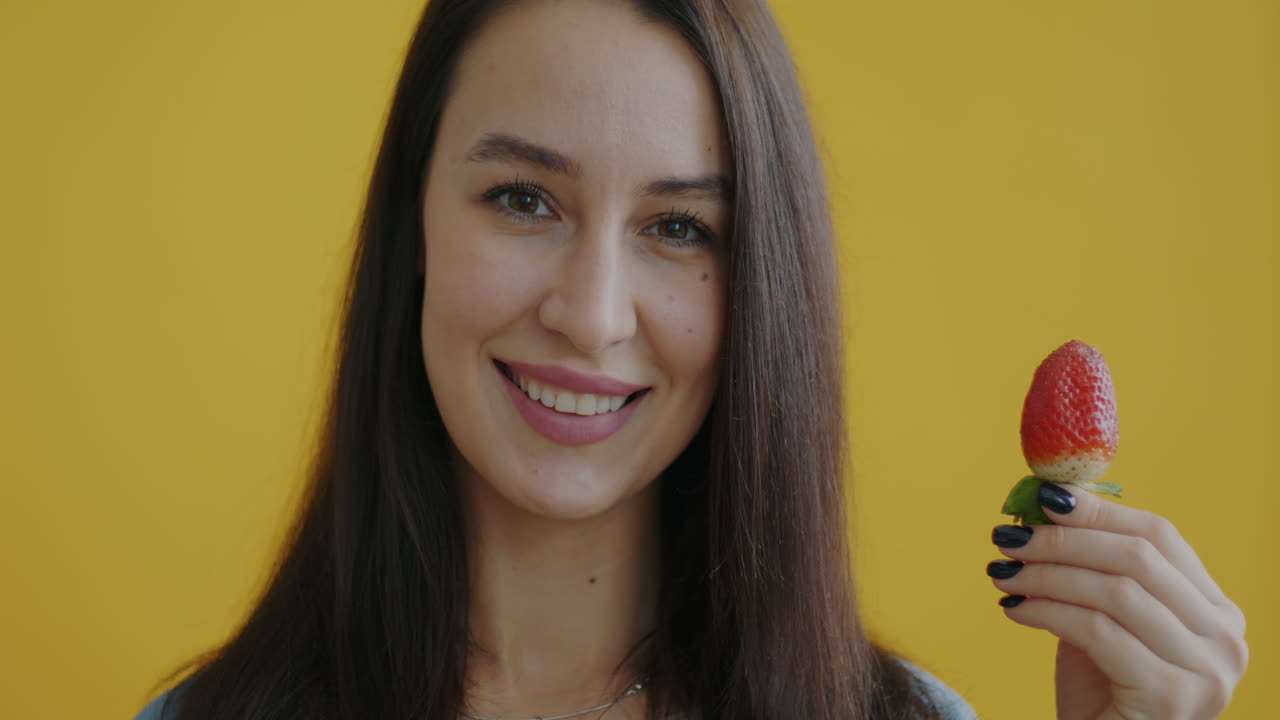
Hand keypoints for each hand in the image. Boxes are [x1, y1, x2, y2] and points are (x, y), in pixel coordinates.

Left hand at [987, 483, 1247, 718]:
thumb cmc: (1102, 693)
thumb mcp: (1102, 621)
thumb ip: (1091, 572)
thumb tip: (1047, 507)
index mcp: (1215, 609)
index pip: (1160, 535)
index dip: (1098, 511)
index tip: (1043, 499)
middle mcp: (1224, 637)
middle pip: (1138, 557)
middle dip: (1064, 539)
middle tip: (1010, 537)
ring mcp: (1205, 669)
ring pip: (1115, 591)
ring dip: (1046, 574)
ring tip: (1002, 572)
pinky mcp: (1171, 696)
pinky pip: (1097, 631)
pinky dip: (1047, 612)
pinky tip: (1014, 609)